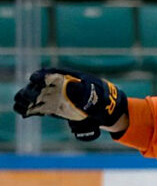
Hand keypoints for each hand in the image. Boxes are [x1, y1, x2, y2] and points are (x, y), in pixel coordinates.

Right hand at [13, 68, 127, 140]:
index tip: (35, 79)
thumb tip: (73, 93)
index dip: (41, 76)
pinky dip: (31, 110)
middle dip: (32, 90)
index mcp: (66, 77)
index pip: (50, 73)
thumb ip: (85, 94)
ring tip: (23, 105)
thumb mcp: (96, 95)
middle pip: (40, 85)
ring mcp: (54, 97)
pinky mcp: (53, 108)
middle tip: (29, 97)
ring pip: (36, 96)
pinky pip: (39, 108)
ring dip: (28, 100)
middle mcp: (57, 85)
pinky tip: (25, 113)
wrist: (105, 110)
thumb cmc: (100, 99)